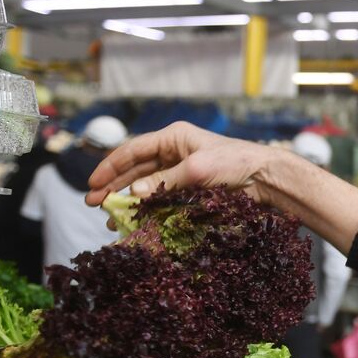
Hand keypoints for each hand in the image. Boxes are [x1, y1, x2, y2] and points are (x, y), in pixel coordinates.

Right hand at [84, 121, 294, 207]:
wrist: (266, 178)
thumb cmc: (235, 163)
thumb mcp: (197, 169)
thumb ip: (165, 181)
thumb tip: (135, 193)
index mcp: (173, 138)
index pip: (133, 150)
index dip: (110, 167)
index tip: (92, 184)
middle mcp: (174, 152)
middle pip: (135, 169)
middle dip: (113, 186)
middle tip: (93, 204)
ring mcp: (182, 171)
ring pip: (147, 185)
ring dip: (128, 200)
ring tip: (110, 218)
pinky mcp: (191, 189)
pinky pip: (163, 198)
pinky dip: (148, 208)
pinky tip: (136, 220)